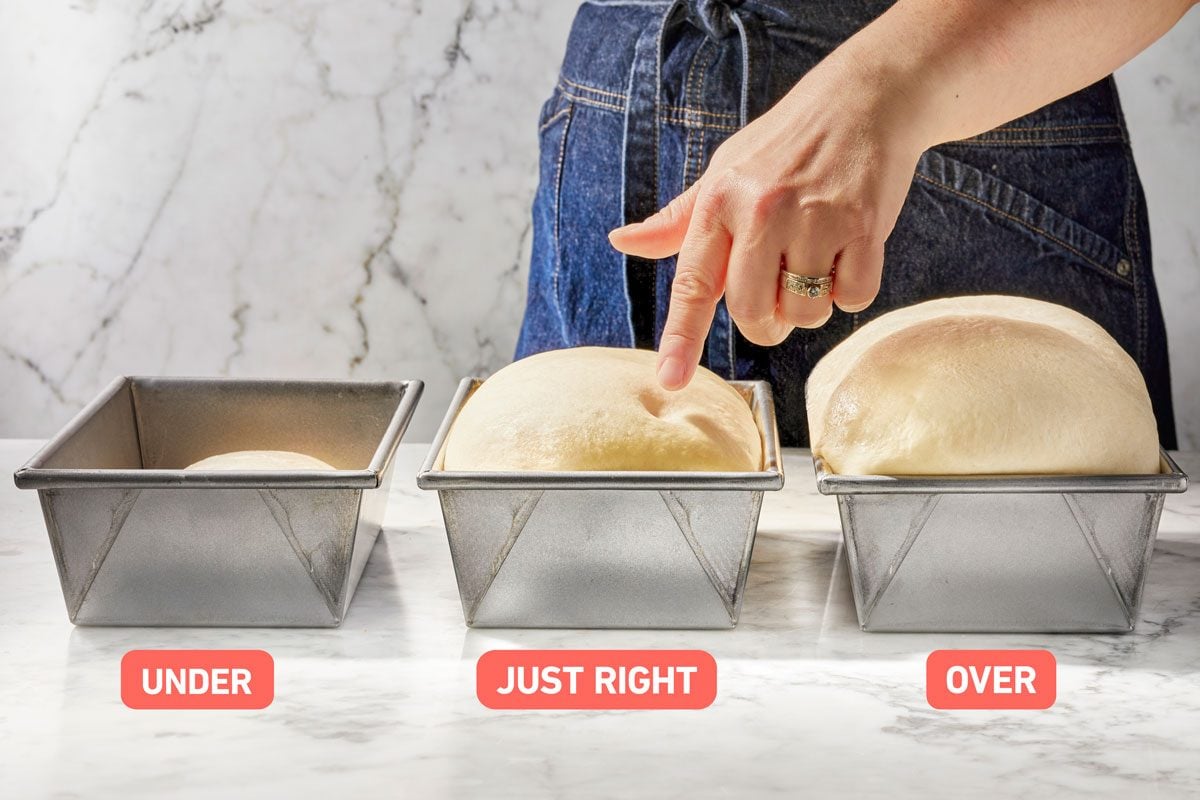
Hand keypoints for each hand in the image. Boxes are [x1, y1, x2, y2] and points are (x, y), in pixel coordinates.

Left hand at [608, 48, 926, 390]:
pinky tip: (848, 253)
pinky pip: (852, 297)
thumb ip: (676, 221)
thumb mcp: (723, 173)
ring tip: (817, 260)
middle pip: (754, 313)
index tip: (670, 380)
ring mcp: (813, 218)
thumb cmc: (784, 145)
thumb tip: (619, 241)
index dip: (681, 339)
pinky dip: (851, 291)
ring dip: (812, 305)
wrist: (864, 99)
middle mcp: (761, 210)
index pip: (693, 285)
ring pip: (804, 312)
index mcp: (719, 202)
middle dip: (767, 323)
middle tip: (778, 294)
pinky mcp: (862, 224)